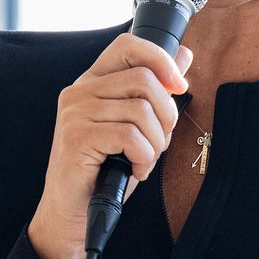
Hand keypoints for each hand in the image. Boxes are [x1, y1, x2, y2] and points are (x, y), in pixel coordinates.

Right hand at [27, 34, 192, 258]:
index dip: (161, 59)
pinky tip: (134, 171)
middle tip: (159, 142)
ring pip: (141, 110)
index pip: (129, 45)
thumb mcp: (136, 125)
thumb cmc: (105, 170)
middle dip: (167, 115)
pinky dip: (143, 158)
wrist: (74, 213)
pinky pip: (130, 136)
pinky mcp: (76, 137)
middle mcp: (79, 91)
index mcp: (93, 82)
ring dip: (155, 143)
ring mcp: (75, 112)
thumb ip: (155, 89)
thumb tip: (184, 54)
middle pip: (144, 79)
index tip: (179, 86)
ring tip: (143, 161)